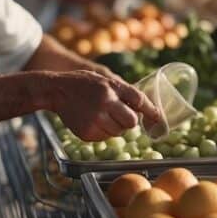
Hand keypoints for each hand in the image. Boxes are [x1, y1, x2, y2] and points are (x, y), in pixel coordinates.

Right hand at [40, 70, 160, 141]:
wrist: (57, 91)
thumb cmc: (85, 84)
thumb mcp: (106, 80)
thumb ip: (125, 92)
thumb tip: (146, 108)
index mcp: (111, 89)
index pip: (139, 101)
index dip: (152, 111)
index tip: (159, 119)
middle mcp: (105, 105)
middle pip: (131, 123)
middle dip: (129, 120)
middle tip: (120, 114)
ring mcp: (95, 121)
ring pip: (119, 132)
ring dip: (115, 126)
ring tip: (102, 115)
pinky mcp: (87, 133)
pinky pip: (105, 138)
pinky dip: (103, 132)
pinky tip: (93, 120)